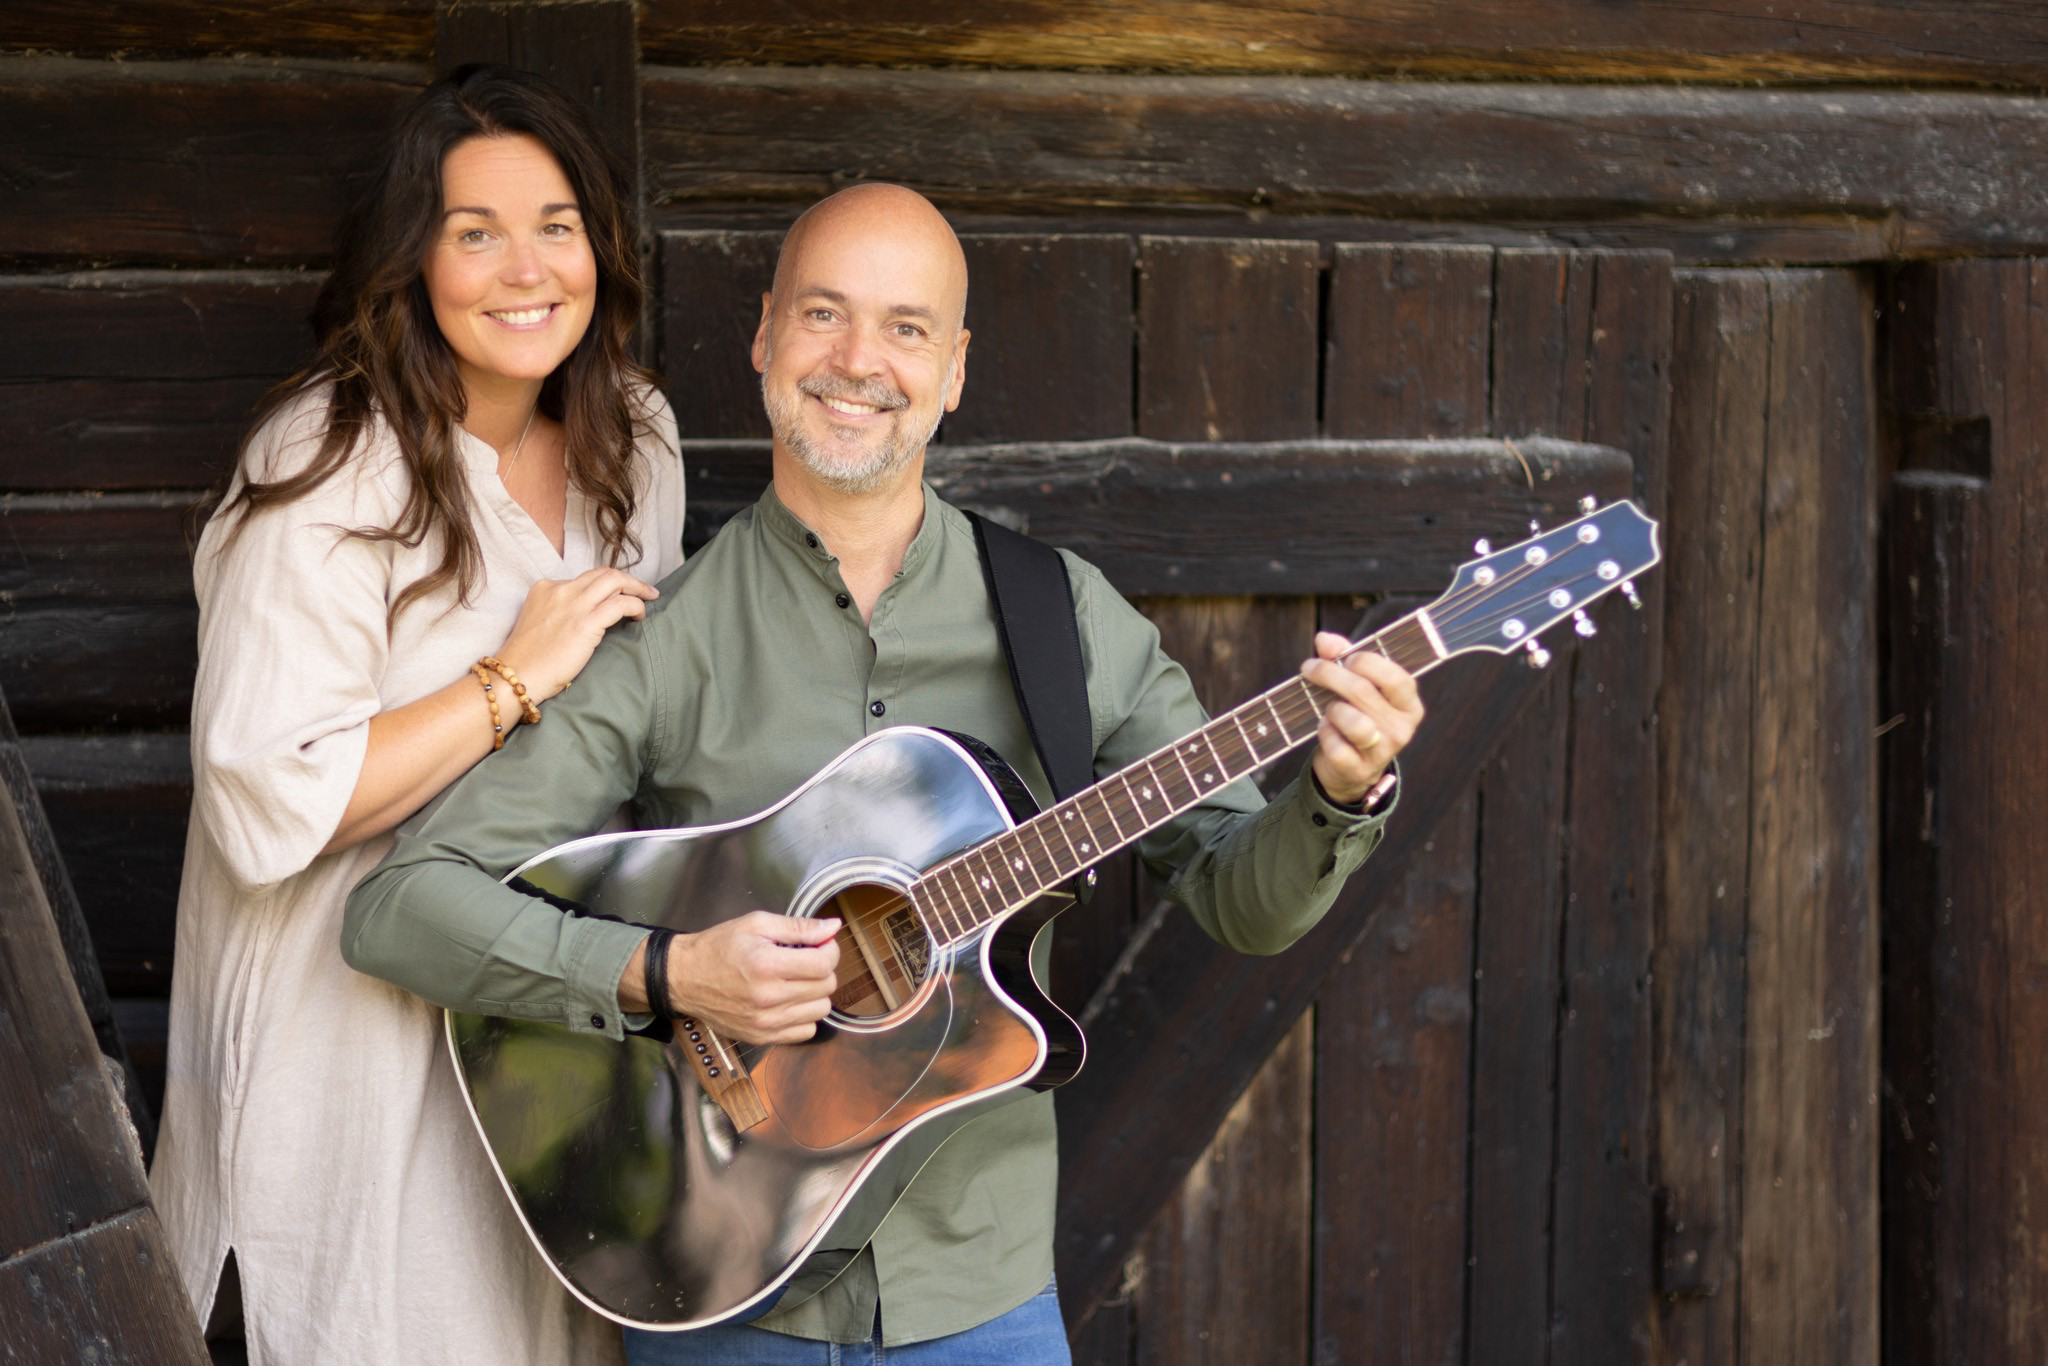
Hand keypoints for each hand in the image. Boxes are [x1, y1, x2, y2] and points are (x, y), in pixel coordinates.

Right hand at [496, 567, 658, 699]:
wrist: (516, 676)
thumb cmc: (529, 659)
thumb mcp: (540, 622)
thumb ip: (560, 612)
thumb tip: (589, 616)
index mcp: (546, 588)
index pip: (586, 578)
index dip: (607, 585)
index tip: (620, 594)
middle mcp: (560, 590)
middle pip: (603, 573)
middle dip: (629, 580)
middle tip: (646, 591)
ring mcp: (573, 604)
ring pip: (615, 580)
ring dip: (637, 587)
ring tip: (649, 598)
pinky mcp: (586, 622)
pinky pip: (621, 604)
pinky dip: (636, 606)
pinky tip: (640, 616)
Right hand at [667, 913, 840, 1044]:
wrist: (684, 978)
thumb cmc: (718, 948)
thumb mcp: (756, 924)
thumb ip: (798, 927)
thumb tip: (833, 927)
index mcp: (766, 965)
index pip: (824, 964)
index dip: (829, 950)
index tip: (820, 945)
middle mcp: (767, 997)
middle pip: (826, 987)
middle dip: (822, 969)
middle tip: (805, 960)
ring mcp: (765, 1021)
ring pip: (821, 1011)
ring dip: (816, 993)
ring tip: (796, 980)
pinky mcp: (762, 1037)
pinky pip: (806, 1032)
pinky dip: (804, 1016)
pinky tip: (789, 1001)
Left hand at [1303, 632, 1423, 804]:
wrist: (1350, 768)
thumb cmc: (1355, 715)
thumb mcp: (1356, 685)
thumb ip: (1343, 658)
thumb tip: (1324, 640)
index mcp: (1408, 704)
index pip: (1395, 678)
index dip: (1366, 662)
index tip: (1344, 658)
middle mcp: (1401, 729)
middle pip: (1363, 692)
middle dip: (1330, 674)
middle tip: (1310, 668)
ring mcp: (1382, 752)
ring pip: (1354, 722)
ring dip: (1332, 710)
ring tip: (1328, 709)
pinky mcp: (1359, 770)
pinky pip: (1336, 746)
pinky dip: (1324, 734)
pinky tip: (1325, 729)